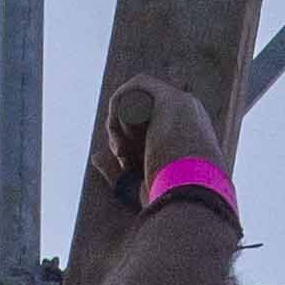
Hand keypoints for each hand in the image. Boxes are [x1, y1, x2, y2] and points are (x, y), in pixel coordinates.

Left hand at [98, 76, 225, 206]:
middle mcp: (190, 119)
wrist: (188, 198)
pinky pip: (139, 83)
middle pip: (143, 112)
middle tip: (120, 155)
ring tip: (122, 147)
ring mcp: (184, 106)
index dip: (130, 142)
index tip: (125, 165)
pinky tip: (119, 128)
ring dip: (120, 120)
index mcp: (190, 139)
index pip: (150, 127)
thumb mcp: (137, 184)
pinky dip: (120, 101)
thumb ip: (116, 173)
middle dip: (123, 130)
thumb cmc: (168, 201)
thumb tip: (94, 156)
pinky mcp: (172, 98)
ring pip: (139, 98)